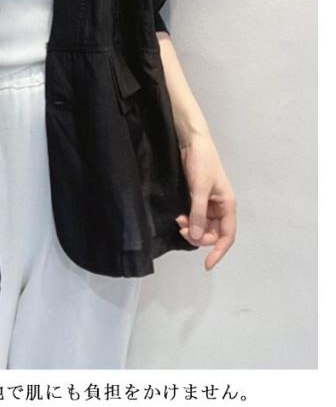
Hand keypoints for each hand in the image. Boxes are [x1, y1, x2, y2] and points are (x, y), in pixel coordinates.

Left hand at [175, 132, 236, 270]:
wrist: (193, 142)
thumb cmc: (202, 162)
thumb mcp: (199, 189)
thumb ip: (198, 213)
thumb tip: (198, 237)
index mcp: (228, 205)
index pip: (227, 236)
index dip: (218, 251)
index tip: (207, 264)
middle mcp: (221, 207)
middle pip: (213, 233)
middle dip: (199, 236)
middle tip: (182, 229)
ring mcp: (210, 203)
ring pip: (203, 226)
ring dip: (192, 228)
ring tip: (179, 222)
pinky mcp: (199, 198)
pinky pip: (196, 217)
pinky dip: (188, 220)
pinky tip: (179, 217)